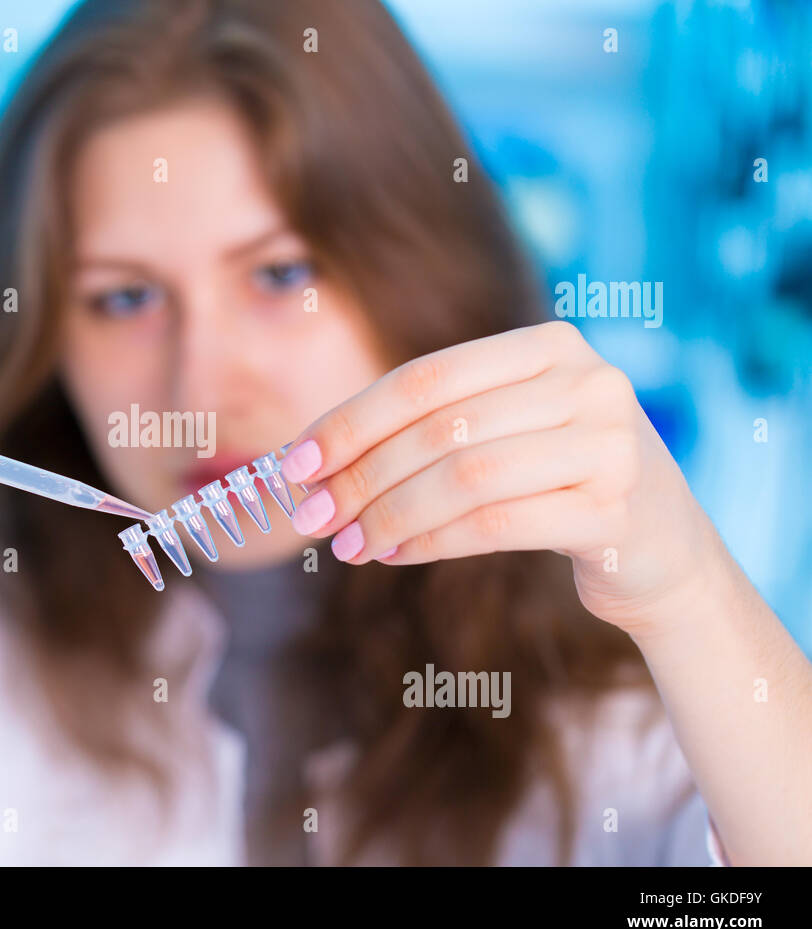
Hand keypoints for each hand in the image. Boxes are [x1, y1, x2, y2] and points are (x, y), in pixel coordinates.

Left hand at [280, 320, 723, 636]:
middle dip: (360, 474)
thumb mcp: (505, 431)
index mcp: (551, 344)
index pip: (424, 377)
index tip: (294, 464)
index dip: (350, 421)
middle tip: (312, 515)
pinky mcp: (617, 511)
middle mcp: (589, 381)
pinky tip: (393, 553)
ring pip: (463, 476)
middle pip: (439, 427)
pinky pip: (495, 524)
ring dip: (389, 514)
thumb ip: (428, 427)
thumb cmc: (556, 483)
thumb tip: (313, 460)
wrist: (663, 552)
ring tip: (348, 544)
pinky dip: (430, 541)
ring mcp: (611, 444)